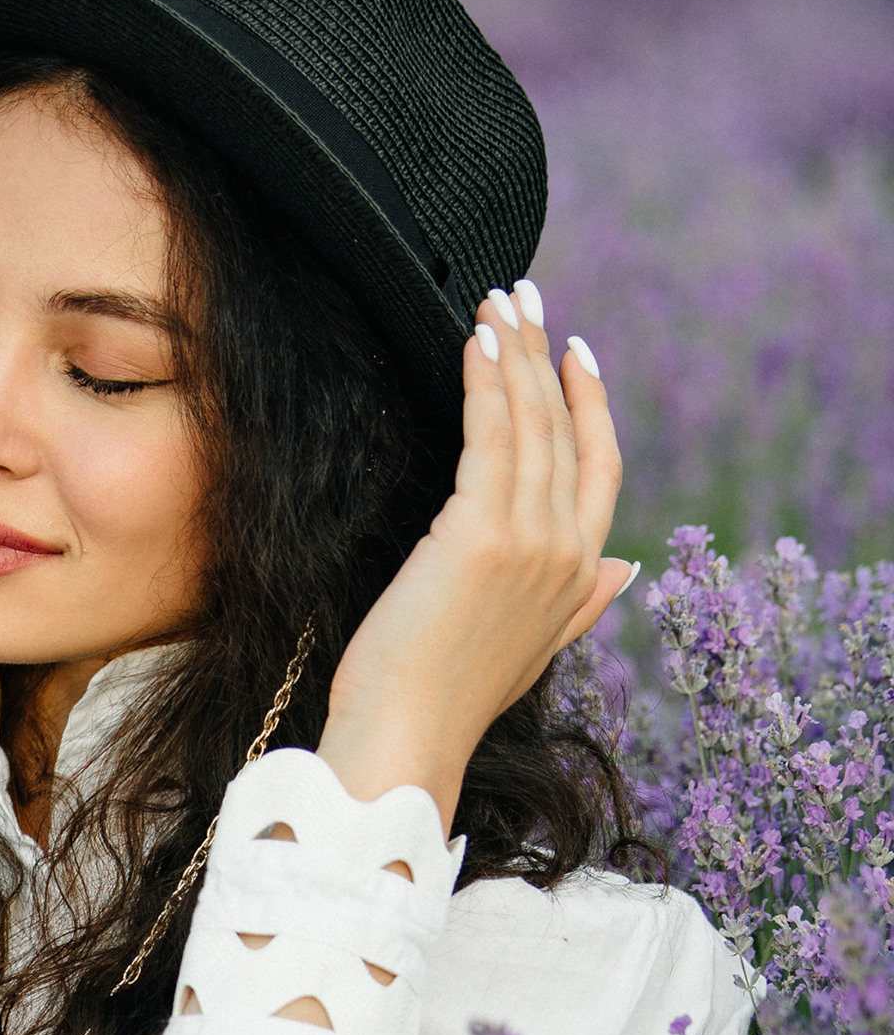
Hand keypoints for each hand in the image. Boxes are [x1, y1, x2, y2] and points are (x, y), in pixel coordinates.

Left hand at [318, 287, 631, 828]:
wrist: (407, 741)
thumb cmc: (445, 702)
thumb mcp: (533, 650)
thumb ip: (582, 605)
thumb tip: (627, 567)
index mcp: (583, 578)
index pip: (602, 467)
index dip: (591, 402)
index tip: (574, 351)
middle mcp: (570, 552)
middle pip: (565, 429)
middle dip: (544, 353)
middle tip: (522, 294)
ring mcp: (532, 540)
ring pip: (531, 421)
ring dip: (513, 350)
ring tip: (495, 299)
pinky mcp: (483, 532)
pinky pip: (491, 433)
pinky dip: (486, 381)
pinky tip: (474, 341)